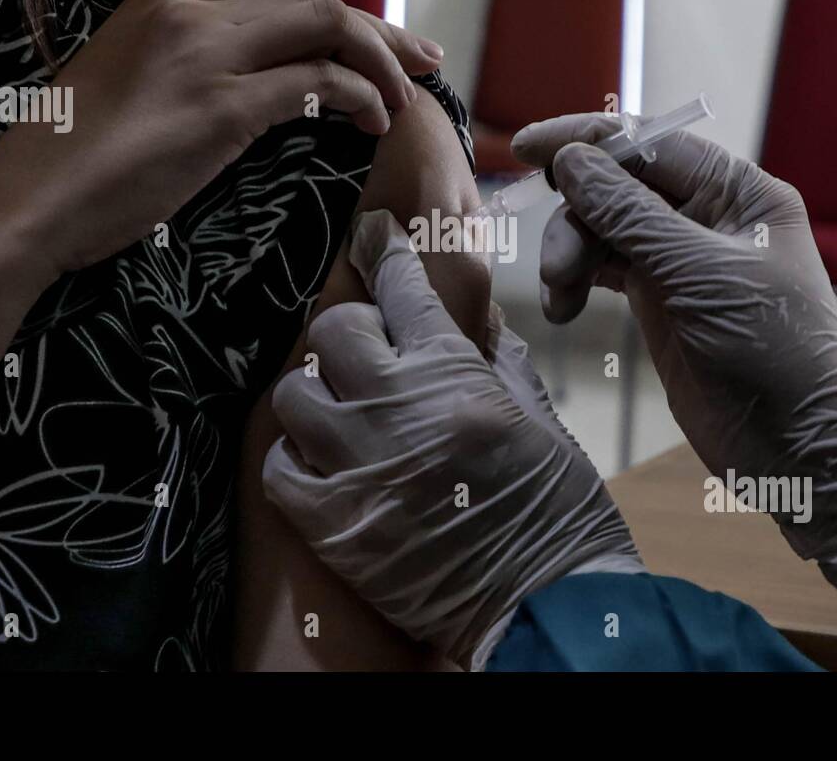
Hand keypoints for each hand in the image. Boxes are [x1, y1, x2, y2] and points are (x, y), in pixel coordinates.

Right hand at [0, 0, 443, 274]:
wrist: (25, 202)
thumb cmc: (69, 159)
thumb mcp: (125, 82)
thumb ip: (181, 63)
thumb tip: (248, 81)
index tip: (352, 26)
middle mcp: (188, 13)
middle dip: (379, 28)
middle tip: (422, 57)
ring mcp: (206, 57)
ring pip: (326, 31)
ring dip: (382, 63)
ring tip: (404, 99)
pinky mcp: (223, 109)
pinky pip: (319, 85)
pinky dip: (361, 98)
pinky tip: (373, 121)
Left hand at [264, 210, 641, 669]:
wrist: (547, 601)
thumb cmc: (556, 508)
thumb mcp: (540, 417)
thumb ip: (496, 358)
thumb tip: (472, 317)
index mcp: (455, 375)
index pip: (402, 286)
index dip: (383, 250)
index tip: (373, 234)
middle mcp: (396, 409)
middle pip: (333, 330)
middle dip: (352, 332)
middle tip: (371, 352)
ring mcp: (356, 466)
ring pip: (294, 393)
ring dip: (318, 395)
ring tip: (345, 411)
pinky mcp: (332, 523)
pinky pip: (280, 467)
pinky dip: (297, 460)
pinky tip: (326, 463)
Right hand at [511, 115, 836, 592]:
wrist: (794, 442)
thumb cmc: (769, 348)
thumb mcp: (697, 272)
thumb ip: (630, 214)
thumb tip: (572, 159)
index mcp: (737, 192)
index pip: (650, 144)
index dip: (587, 140)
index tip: (526, 147)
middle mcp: (707, 216)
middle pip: (617, 187)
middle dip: (577, 218)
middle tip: (554, 268)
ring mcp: (680, 258)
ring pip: (603, 229)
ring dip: (571, 256)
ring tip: (558, 299)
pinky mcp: (658, 299)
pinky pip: (603, 269)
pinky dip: (577, 282)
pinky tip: (562, 309)